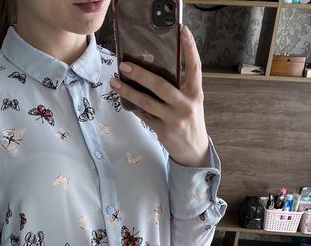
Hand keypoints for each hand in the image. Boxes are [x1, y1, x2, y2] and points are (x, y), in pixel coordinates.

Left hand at [109, 24, 209, 167]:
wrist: (194, 150)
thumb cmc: (189, 120)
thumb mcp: (191, 101)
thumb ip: (179, 87)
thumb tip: (152, 71)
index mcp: (195, 92)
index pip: (194, 66)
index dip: (190, 47)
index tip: (183, 30)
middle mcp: (186, 104)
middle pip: (161, 85)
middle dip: (140, 74)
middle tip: (124, 65)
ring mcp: (174, 119)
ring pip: (147, 102)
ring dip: (128, 91)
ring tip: (115, 82)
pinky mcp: (164, 131)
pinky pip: (144, 116)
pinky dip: (134, 107)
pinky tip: (124, 99)